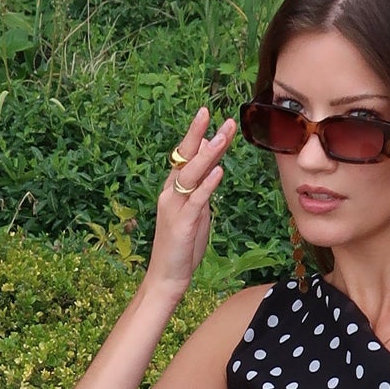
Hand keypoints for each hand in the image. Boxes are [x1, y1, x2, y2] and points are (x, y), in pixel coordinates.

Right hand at [145, 105, 235, 298]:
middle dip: (199, 134)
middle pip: (185, 158)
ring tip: (221, 137)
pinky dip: (208, 185)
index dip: (197, 135)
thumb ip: (202, 189)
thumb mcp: (196, 211)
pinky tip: (219, 172)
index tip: (210, 115)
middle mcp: (171, 193)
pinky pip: (197, 201)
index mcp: (173, 189)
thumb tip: (212, 166)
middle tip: (212, 113)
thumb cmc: (183, 245)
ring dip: (207, 155)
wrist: (167, 275)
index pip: (185, 156)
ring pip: (191, 175)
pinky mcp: (183, 224)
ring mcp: (175, 207)